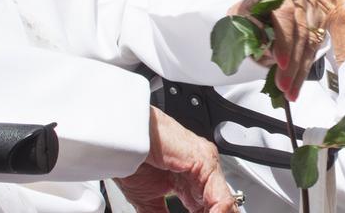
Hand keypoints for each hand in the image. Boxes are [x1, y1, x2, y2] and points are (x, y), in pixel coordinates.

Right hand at [115, 107, 238, 212]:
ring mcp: (206, 165)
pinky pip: (222, 199)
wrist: (120, 138)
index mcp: (191, 180)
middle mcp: (202, 172)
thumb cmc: (129, 157)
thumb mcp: (148, 200)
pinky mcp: (205, 162)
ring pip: (224, 206)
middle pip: (220, 208)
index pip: (209, 210)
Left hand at [229, 0, 316, 100]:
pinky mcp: (318, 22)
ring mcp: (312, 9)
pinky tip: (297, 84)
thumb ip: (247, 27)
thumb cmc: (250, 5)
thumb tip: (262, 49)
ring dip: (300, 71)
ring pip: (310, 43)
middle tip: (283, 87)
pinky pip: (314, 48)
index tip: (279, 62)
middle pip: (300, 33)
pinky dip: (305, 67)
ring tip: (290, 93)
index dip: (284, 40)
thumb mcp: (240, 12)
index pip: (284, 15)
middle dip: (292, 63)